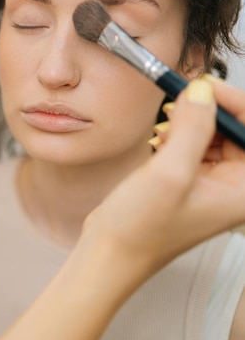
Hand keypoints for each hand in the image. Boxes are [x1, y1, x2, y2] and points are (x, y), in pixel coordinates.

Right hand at [85, 77, 244, 274]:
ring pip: (215, 134)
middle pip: (236, 130)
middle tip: (181, 102)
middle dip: (209, 112)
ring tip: (165, 128)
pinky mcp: (192, 181)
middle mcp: (235, 188)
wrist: (109, 252)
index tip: (204, 87)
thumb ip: (192, 128)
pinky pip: (196, 145)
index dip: (233, 103)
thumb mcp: (169, 174)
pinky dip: (179, 135)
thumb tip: (202, 92)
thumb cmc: (140, 230)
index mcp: (244, 190)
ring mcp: (213, 184)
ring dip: (191, 123)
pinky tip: (160, 139)